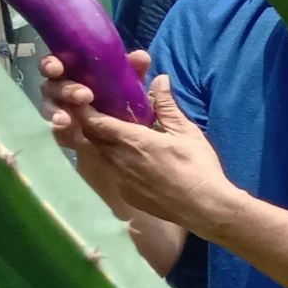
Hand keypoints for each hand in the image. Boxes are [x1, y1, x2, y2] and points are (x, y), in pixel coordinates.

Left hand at [49, 67, 237, 234]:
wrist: (205, 208)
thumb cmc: (198, 166)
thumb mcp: (186, 132)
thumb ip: (167, 106)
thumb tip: (159, 79)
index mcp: (132, 140)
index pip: (94, 121)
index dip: (83, 109)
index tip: (82, 98)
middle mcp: (118, 160)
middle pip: (92, 137)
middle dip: (91, 124)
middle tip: (99, 112)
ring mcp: (120, 179)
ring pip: (101, 155)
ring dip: (104, 144)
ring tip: (116, 136)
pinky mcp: (126, 194)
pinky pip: (113, 173)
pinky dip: (116, 163)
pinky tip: (132, 163)